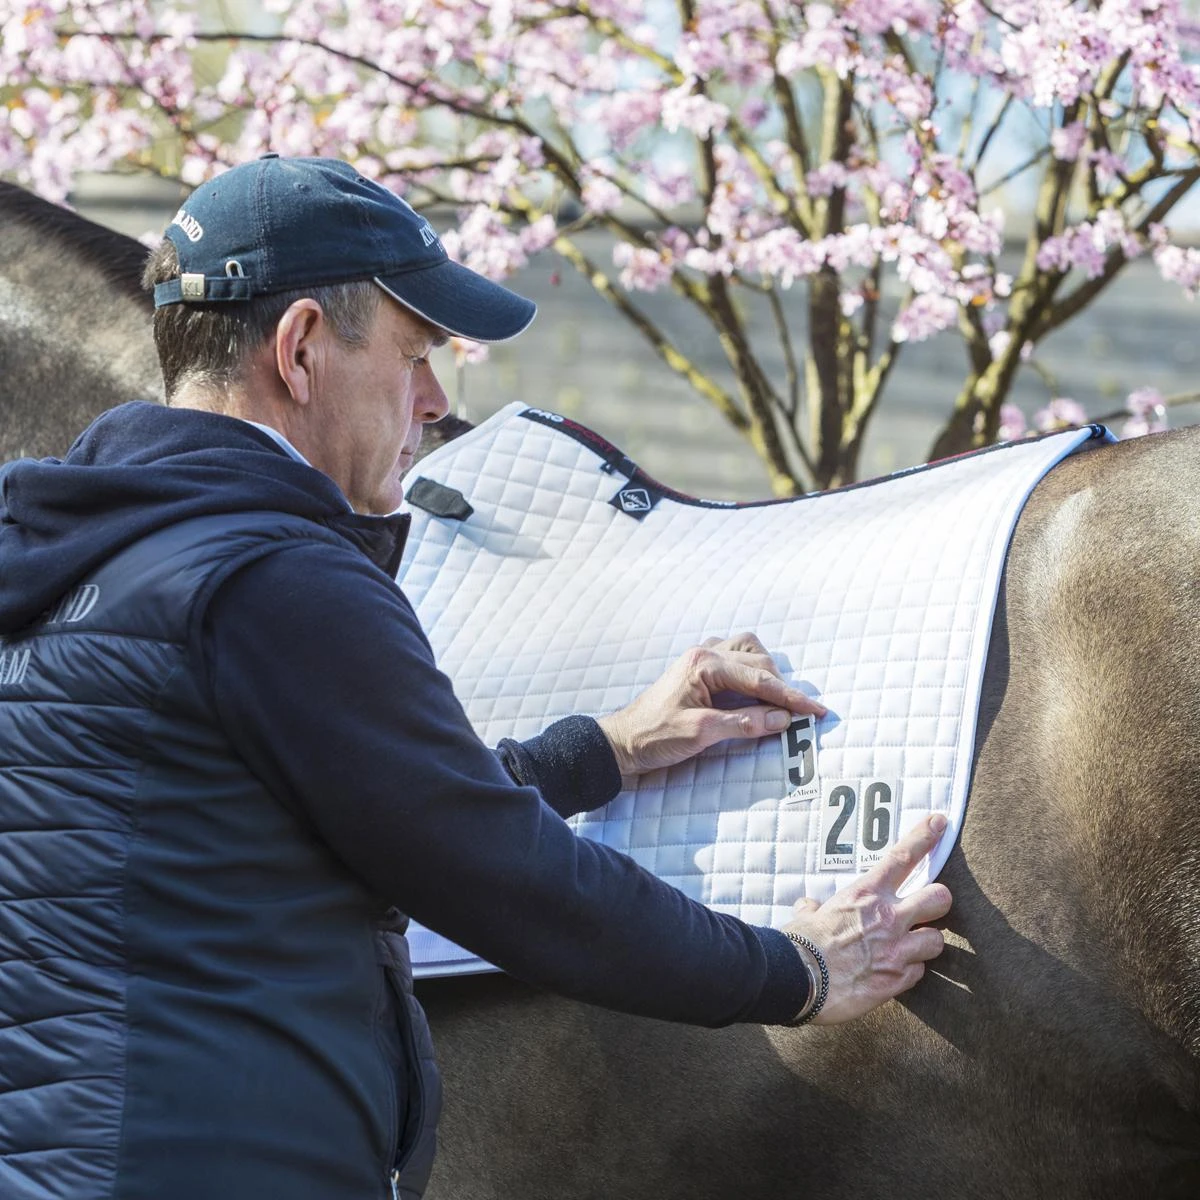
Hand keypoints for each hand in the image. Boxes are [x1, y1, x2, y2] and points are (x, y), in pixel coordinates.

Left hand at [596, 632, 826, 777]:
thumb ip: (744, 724)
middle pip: (758, 662)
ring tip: (778, 701)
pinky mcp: (698, 669)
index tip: (817, 711)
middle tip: (801, 714)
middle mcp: (705, 653)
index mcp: (704, 664)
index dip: (792, 697)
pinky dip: (750, 670)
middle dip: (782, 688)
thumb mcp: (702, 733)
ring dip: (766, 673)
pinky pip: (734, 657)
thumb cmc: (654, 736)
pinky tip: (754, 690)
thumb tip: (783, 720)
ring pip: (748, 651)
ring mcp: (700, 658)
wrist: (622, 741)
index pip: (759, 680)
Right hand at [785, 814, 951, 1024]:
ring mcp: (896, 949)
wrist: (800, 980)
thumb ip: (814, 908)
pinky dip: (909, 972)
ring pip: (937, 940)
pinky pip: (919, 972)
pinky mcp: (898, 980)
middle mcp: (888, 917)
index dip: (925, 836)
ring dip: (925, 943)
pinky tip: (893, 973)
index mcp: (866, 894)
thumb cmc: (800, 943)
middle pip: (940, 898)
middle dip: (938, 902)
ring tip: (909, 947)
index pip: (902, 856)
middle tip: (928, 909)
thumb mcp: (807, 916)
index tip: (940, 822)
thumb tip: (809, 906)